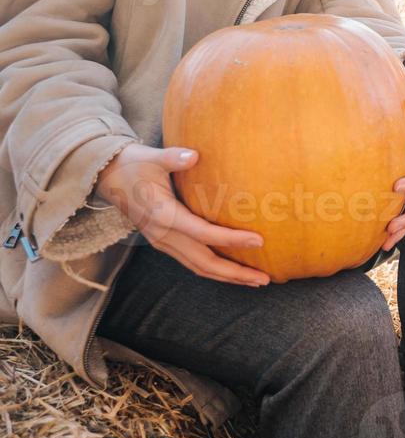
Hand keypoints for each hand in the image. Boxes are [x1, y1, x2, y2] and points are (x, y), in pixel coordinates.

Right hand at [95, 143, 268, 285]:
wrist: (107, 177)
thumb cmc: (134, 165)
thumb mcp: (151, 158)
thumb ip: (172, 157)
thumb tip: (193, 156)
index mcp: (163, 215)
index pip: (203, 233)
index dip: (231, 239)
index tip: (259, 241)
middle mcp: (162, 234)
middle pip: (204, 261)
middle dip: (235, 273)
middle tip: (264, 279)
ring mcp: (162, 241)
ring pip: (198, 267)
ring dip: (227, 276)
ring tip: (255, 281)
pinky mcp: (163, 242)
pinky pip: (192, 262)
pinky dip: (214, 269)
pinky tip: (233, 272)